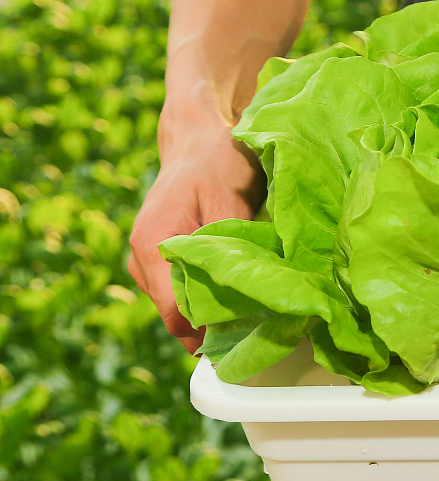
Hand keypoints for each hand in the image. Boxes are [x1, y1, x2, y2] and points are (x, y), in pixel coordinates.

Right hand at [128, 122, 265, 353]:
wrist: (199, 137)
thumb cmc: (218, 162)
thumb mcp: (231, 201)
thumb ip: (229, 249)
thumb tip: (241, 294)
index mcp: (153, 245)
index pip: (174, 313)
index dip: (207, 333)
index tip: (242, 343)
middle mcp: (140, 258)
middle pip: (175, 316)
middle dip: (212, 327)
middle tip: (256, 329)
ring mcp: (144, 261)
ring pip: (177, 307)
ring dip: (209, 312)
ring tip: (250, 311)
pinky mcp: (156, 259)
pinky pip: (179, 291)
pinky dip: (204, 296)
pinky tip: (234, 293)